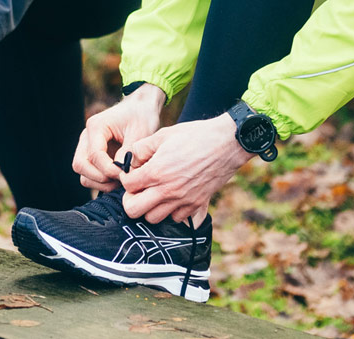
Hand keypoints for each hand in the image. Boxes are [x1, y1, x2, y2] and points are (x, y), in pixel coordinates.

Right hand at [73, 85, 166, 191]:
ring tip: (120, 180)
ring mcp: (86, 146)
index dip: (109, 170)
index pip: (94, 155)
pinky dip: (100, 181)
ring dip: (99, 182)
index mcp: (96, 126)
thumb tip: (119, 172)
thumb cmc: (141, 117)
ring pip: (82, 172)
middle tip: (120, 179)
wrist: (141, 108)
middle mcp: (86, 136)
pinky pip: (88, 174)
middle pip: (80, 165)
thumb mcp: (140, 132)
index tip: (125, 174)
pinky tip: (117, 179)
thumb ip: (128, 152)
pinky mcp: (91, 155)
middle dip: (100, 178)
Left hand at [118, 115, 252, 223]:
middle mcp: (168, 190)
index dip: (125, 179)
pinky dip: (171, 211)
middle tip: (137, 189)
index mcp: (156, 171)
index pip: (127, 186)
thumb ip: (141, 148)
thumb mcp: (164, 134)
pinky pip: (175, 218)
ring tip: (155, 193)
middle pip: (134, 211)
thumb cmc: (195, 135)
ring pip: (153, 218)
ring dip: (150, 207)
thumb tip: (129, 160)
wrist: (227, 143)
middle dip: (131, 200)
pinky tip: (173, 196)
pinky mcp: (196, 205)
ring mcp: (183, 200)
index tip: (131, 173)